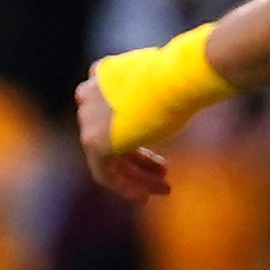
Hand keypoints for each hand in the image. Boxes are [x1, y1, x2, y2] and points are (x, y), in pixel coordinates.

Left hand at [75, 71, 170, 199]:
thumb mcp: (163, 86)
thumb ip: (149, 99)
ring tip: (164, 190)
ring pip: (108, 157)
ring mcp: (88, 118)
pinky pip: (104, 172)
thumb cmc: (182, 79)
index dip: (137, 134)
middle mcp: (89, 94)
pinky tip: (146, 196)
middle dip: (139, 158)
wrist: (176, 79)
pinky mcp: (94, 141)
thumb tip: (159, 114)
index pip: (113, 112)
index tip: (157, 149)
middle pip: (111, 135)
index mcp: (102, 73)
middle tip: (163, 172)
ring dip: (136, 176)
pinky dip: (125, 186)